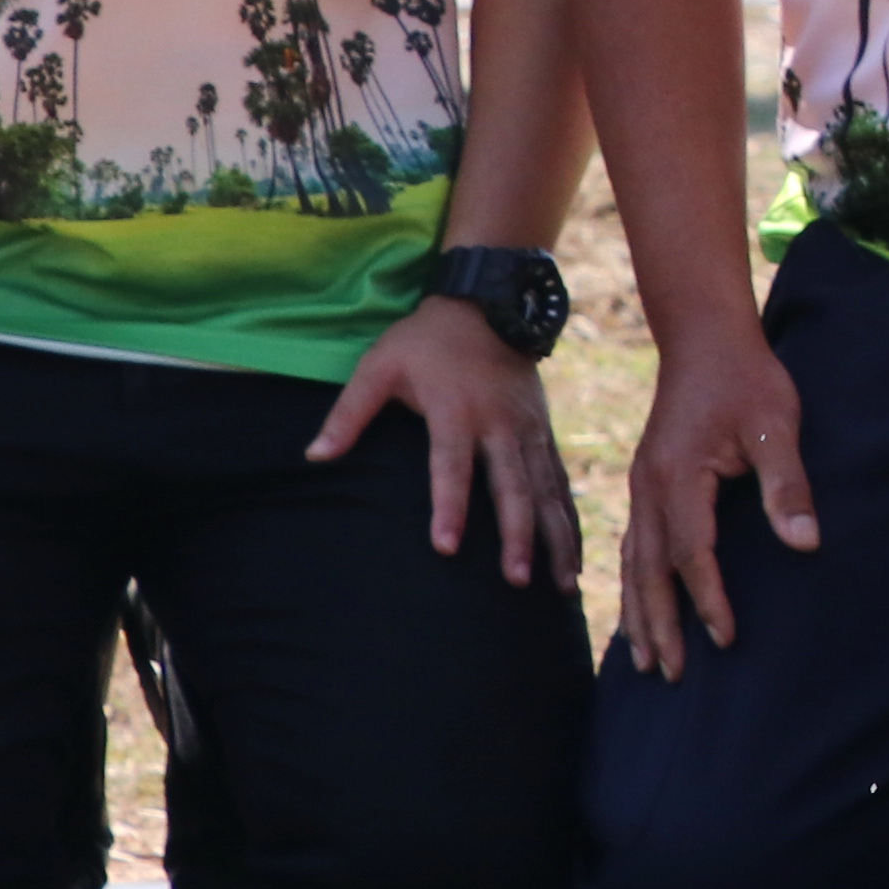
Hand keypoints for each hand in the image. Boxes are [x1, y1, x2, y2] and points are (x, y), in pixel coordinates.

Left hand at [304, 297, 574, 585]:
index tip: (446, 547)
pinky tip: (574, 557)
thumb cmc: (425, 341)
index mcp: (457, 411)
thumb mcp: (380, 365)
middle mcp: (500, 425)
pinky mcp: (544, 434)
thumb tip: (314, 456)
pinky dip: (570, 520)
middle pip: (512, 486)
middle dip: (517, 535)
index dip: (449, 506)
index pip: (451, 466)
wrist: (489, 303)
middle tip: (515, 579)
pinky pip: (560, 483)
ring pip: (546, 491)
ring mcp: (529, 430)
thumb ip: (350, 413)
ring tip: (561, 584)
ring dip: (555, 538)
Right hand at [617, 333, 815, 677]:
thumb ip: (787, 486)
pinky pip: (632, 544)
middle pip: (648, 569)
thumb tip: (804, 543)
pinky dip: (634, 583)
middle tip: (669, 675)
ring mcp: (642, 485)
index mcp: (677, 476)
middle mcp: (648, 487)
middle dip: (659, 624)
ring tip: (646, 661)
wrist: (706, 339)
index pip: (689, 552)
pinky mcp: (647, 483)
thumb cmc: (748, 379)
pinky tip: (639, 609)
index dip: (706, 597)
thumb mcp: (777, 426)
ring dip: (640, 612)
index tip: (724, 637)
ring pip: (633, 562)